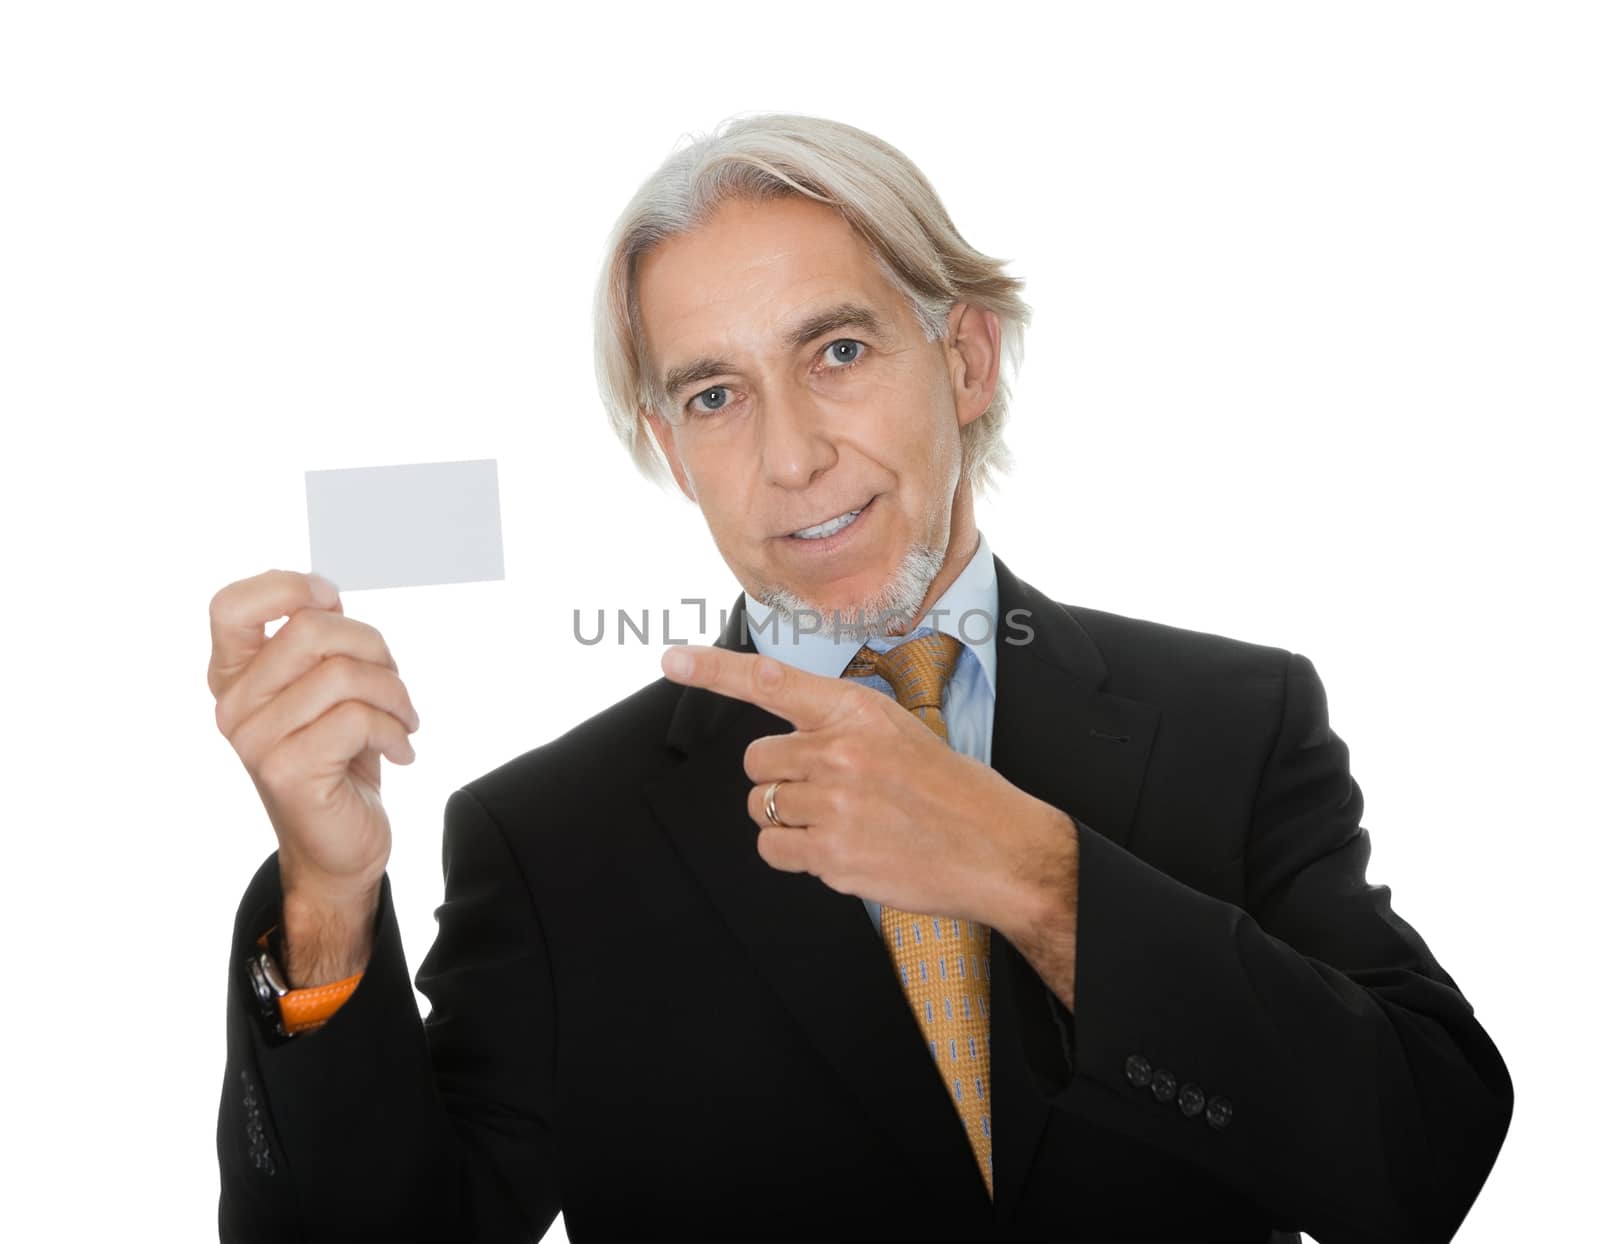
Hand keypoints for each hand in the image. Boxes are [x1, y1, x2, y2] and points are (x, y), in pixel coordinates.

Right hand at [208, 569, 420, 979]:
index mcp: (235, 677)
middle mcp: (233, 706)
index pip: (231, 606)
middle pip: (309, 630)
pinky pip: (357, 719)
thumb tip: (327, 597)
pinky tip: (400, 751)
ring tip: (403, 718)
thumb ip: (319, 645)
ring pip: (342, 674)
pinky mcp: (286, 770)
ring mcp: (255, 740)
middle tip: (393, 681)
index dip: (289, 587)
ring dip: (394, 692)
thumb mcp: (328, 692)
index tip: (333, 602)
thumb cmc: (339, 760)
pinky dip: (395, 730)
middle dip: (373, 647)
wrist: (339, 849)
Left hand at [660, 644, 1071, 939]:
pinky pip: (774, 849)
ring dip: (791, 819)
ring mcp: (833, 804)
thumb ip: (837, 727)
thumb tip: (783, 745)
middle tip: (833, 792)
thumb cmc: (948, 789)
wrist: (996, 848)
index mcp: (856, 710)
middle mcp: (839, 751)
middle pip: (756, 761)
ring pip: (762, 808)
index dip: (713, 670)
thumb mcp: (896, 731)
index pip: (771, 680)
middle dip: (782, 779)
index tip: (670, 659)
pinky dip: (795, 854)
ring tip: (847, 822)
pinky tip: (840, 849)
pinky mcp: (832, 854)